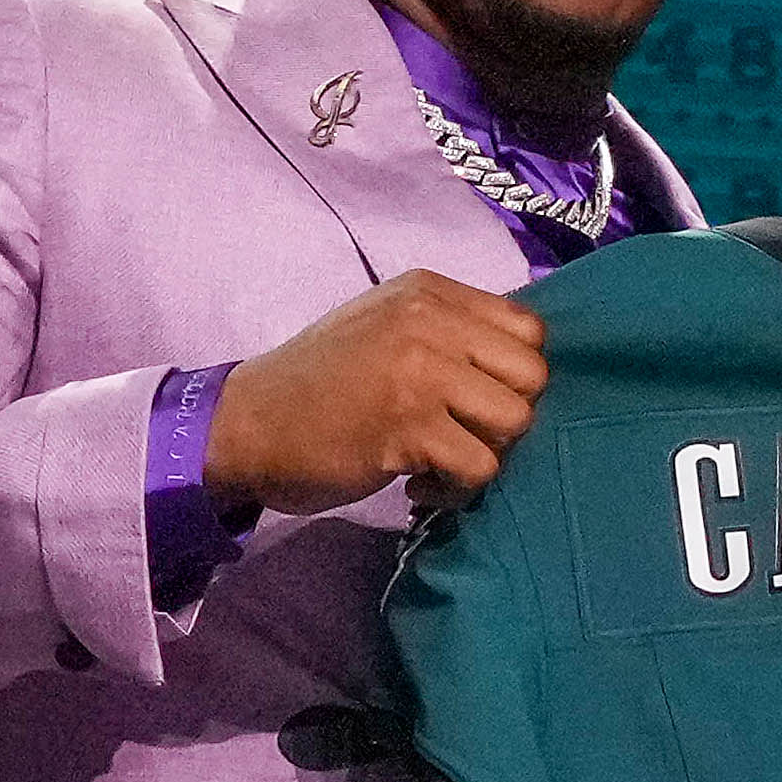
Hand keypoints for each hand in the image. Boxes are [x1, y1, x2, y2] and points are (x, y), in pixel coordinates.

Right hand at [206, 269, 550, 520]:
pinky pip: (480, 467)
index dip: (516, 374)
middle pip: (533, 375)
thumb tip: (523, 361)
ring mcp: (420, 371)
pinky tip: (418, 483)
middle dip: (508, 417)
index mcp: (428, 292)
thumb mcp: (386, 326)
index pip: (529, 329)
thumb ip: (450, 330)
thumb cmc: (322, 381)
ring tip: (441, 460)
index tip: (478, 399)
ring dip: (486, 455)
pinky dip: (455, 489)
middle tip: (464, 435)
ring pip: (515, 422)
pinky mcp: (407, 426)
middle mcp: (429, 321)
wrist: (248, 423)